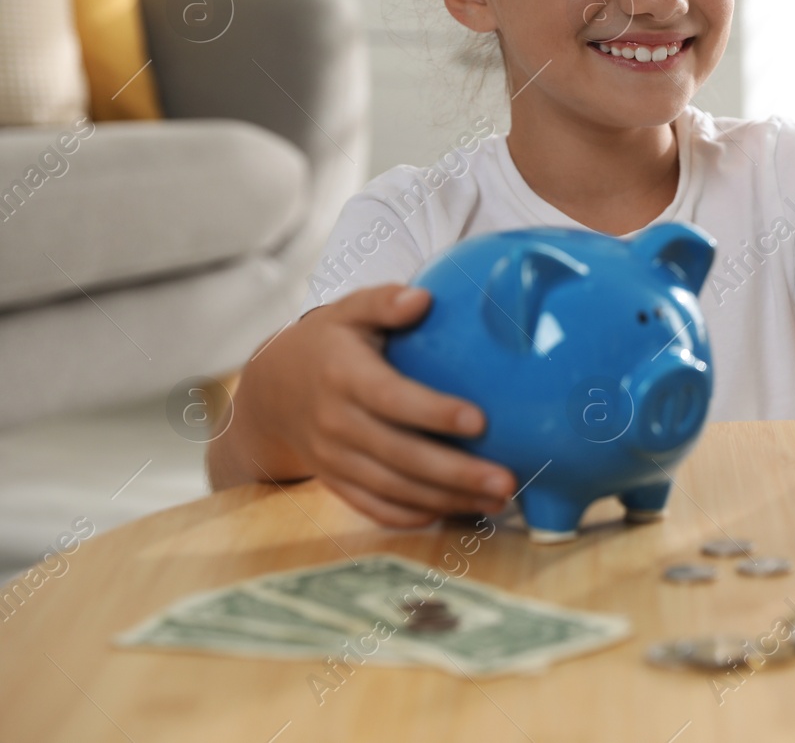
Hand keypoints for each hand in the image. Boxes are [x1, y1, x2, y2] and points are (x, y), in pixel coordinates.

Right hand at [223, 284, 516, 526]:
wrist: (269, 393)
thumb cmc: (324, 344)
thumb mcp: (346, 312)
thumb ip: (383, 302)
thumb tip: (423, 298)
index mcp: (343, 376)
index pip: (391, 399)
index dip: (434, 413)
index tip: (480, 421)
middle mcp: (336, 423)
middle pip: (399, 455)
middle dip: (455, 472)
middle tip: (506, 479)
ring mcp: (334, 459)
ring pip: (393, 488)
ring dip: (447, 500)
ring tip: (499, 501)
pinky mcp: (336, 482)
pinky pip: (375, 507)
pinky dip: (415, 515)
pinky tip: (458, 512)